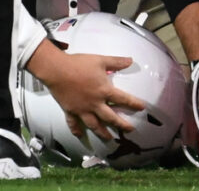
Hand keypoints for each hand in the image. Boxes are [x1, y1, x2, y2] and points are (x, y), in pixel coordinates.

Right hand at [26, 40, 144, 139]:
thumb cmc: (79, 64)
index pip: (123, 99)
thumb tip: (130, 60)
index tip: (142, 108)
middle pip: (111, 118)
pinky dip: (76, 130)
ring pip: (94, 125)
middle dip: (121, 125)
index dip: (134, 104)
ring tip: (109, 138)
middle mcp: (95, 103)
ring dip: (103, 133)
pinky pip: (73, 123)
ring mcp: (82, 109)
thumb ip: (116, 62)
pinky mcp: (70, 111)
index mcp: (104, 91)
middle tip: (130, 130)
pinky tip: (80, 135)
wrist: (57, 70)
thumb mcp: (100, 60)